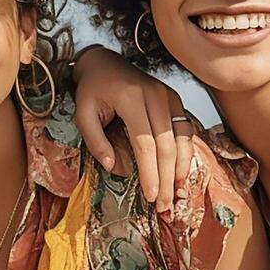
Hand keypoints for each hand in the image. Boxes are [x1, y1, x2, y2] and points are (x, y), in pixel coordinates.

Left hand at [71, 45, 196, 216]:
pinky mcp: (175, 101)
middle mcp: (155, 96)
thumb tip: (112, 167)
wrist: (105, 63)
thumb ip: (94, 140)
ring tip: (175, 195)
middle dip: (166, 179)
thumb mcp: (82, 113)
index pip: (145, 143)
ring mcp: (169, 96)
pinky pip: (187, 131)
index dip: (149, 172)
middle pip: (167, 144)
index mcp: (131, 98)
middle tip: (164, 206)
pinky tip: (181, 174)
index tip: (150, 196)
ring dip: (180, 170)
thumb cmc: (92, 90)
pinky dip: (186, 154)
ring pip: (182, 139)